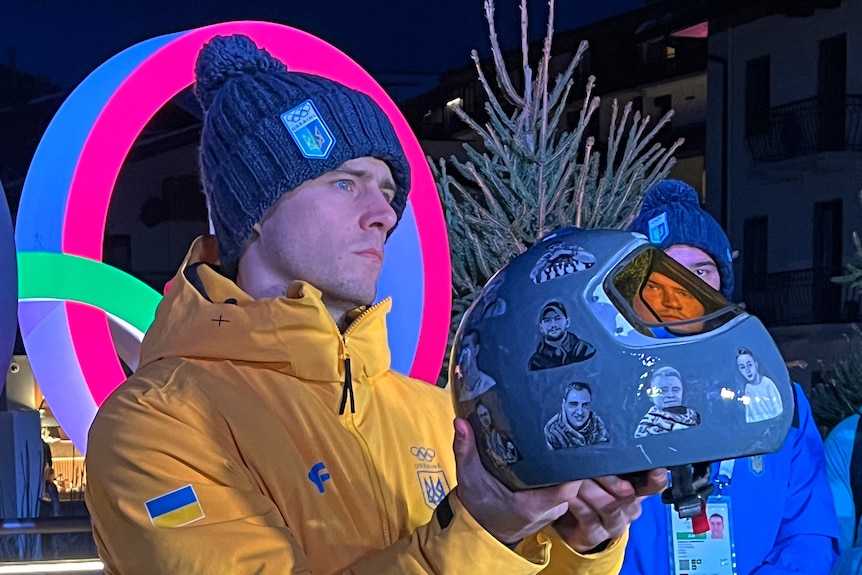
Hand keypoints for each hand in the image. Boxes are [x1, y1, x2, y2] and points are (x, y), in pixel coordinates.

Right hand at [453, 417, 580, 544]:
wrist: (483, 532)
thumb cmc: (479, 509)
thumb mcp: (469, 480)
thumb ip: (465, 452)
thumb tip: (461, 423)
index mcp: (534, 505)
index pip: (568, 487)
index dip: (574, 466)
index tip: (570, 441)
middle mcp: (550, 510)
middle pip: (572, 480)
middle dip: (568, 457)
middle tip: (561, 431)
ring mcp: (555, 510)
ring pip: (570, 482)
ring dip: (564, 465)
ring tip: (558, 439)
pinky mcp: (555, 507)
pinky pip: (565, 487)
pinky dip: (560, 474)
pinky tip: (553, 456)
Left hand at [553, 469, 667, 552]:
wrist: (573, 524)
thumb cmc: (591, 490)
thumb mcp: (603, 474)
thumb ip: (610, 463)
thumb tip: (607, 442)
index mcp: (636, 491)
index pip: (654, 485)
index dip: (656, 478)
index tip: (655, 469)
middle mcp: (629, 509)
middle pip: (628, 495)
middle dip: (609, 479)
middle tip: (593, 467)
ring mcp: (614, 523)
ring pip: (609, 507)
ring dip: (591, 490)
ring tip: (577, 479)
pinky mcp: (595, 535)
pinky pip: (589, 518)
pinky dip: (578, 504)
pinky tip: (570, 495)